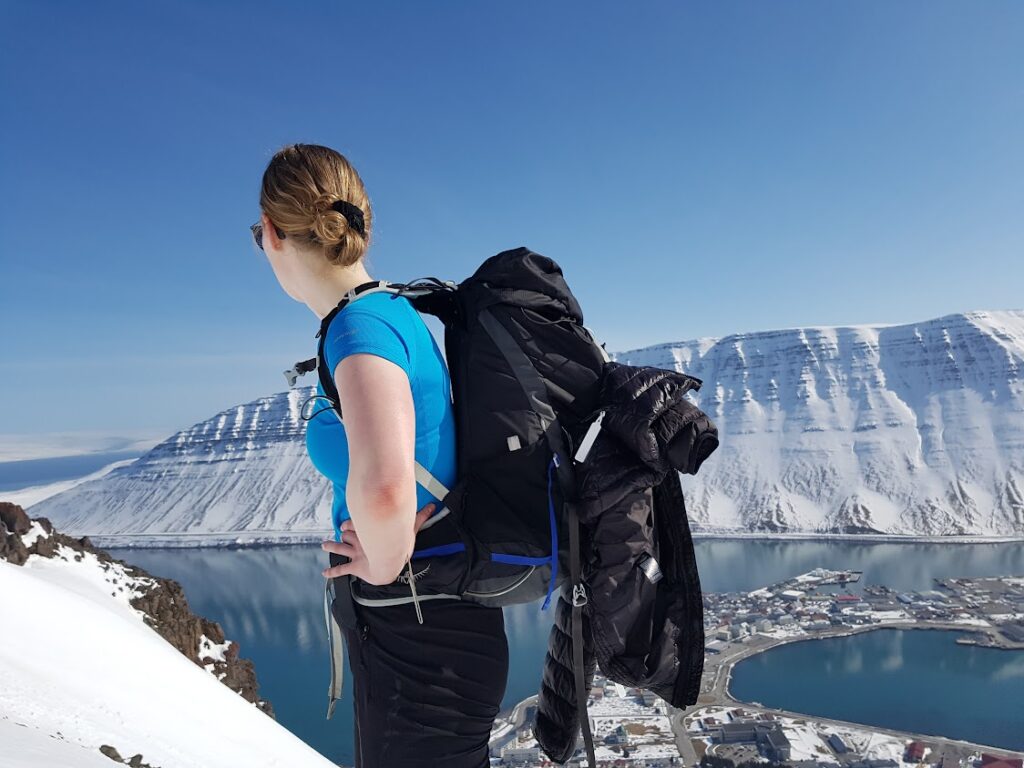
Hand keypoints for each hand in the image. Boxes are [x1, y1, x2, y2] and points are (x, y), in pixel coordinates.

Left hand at [320, 502, 436, 583]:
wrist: (389, 562)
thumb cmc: (398, 544)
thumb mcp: (410, 528)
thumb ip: (420, 517)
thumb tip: (434, 505)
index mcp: (370, 530)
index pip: (357, 523)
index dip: (351, 523)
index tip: (347, 523)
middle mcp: (361, 541)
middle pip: (348, 534)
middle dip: (344, 533)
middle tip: (341, 532)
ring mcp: (356, 553)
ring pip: (340, 547)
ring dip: (332, 545)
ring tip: (324, 544)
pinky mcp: (355, 566)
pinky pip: (341, 569)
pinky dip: (332, 571)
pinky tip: (325, 573)